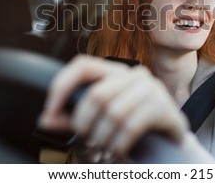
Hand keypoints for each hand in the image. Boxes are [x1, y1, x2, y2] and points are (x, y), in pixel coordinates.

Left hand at [39, 55, 188, 158]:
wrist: (168, 140)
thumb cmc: (131, 125)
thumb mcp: (99, 119)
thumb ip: (74, 118)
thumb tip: (46, 120)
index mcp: (115, 72)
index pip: (82, 65)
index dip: (62, 86)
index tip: (50, 112)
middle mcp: (134, 74)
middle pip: (96, 95)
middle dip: (83, 123)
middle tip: (85, 139)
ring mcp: (151, 89)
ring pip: (113, 113)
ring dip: (102, 138)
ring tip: (103, 147)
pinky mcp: (163, 108)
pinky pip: (131, 127)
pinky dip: (119, 144)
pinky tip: (118, 150)